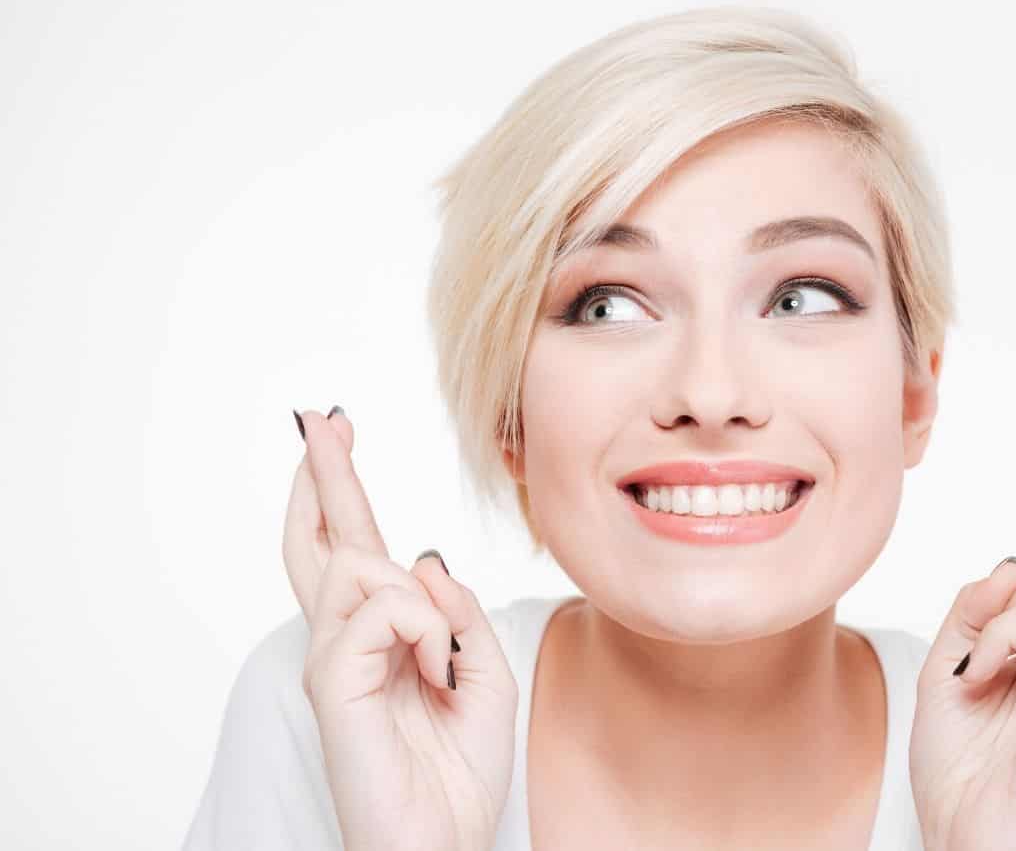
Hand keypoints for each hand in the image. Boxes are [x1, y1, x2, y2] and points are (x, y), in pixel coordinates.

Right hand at [283, 408, 518, 850]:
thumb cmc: (457, 770)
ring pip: (361, 565)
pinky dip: (422, 629)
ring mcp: (332, 660)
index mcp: (382, 638)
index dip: (342, 491)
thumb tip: (421, 561)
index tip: (336, 433)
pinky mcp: (329, 683)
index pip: (354, 550)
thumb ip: (456, 612)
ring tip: (439, 662)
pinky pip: (382, 609)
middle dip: (326, 476)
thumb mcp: (483, 673)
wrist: (443, 844)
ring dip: (420, 600)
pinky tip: (432, 668)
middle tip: (320, 419)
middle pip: (325, 541)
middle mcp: (347, 641)